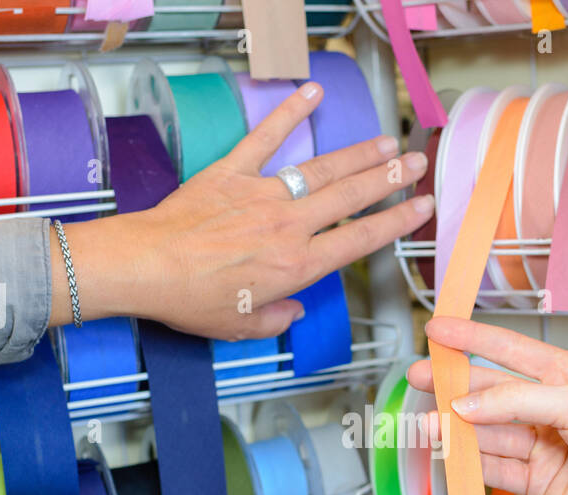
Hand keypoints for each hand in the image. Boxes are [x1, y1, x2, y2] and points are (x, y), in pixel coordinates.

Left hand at [55, 81, 431, 339]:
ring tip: (388, 143)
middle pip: (352, 197)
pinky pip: (265, 138)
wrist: (147, 266)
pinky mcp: (232, 173)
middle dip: (391, 178)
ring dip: (359, 154)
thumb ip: (276, 319)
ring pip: (322, 169)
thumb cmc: (190, 300)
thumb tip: (291, 311)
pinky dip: (289, 113)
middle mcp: (289, 225)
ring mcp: (262, 194)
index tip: (421, 208)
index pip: (360, 239)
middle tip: (418, 163)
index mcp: (296, 266)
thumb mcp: (241, 327)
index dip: (397, 222)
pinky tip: (311, 93)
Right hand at [408, 317, 567, 494]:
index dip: (473, 338)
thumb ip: (519, 401)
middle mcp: (551, 407)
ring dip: (457, 427)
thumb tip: (466, 404)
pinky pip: (494, 465)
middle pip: (492, 391)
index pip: (511, 350)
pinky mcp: (534, 479)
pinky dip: (469, 460)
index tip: (438, 330)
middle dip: (454, 385)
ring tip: (429, 423)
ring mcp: (541, 444)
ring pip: (488, 430)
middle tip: (419, 377)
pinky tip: (449, 451)